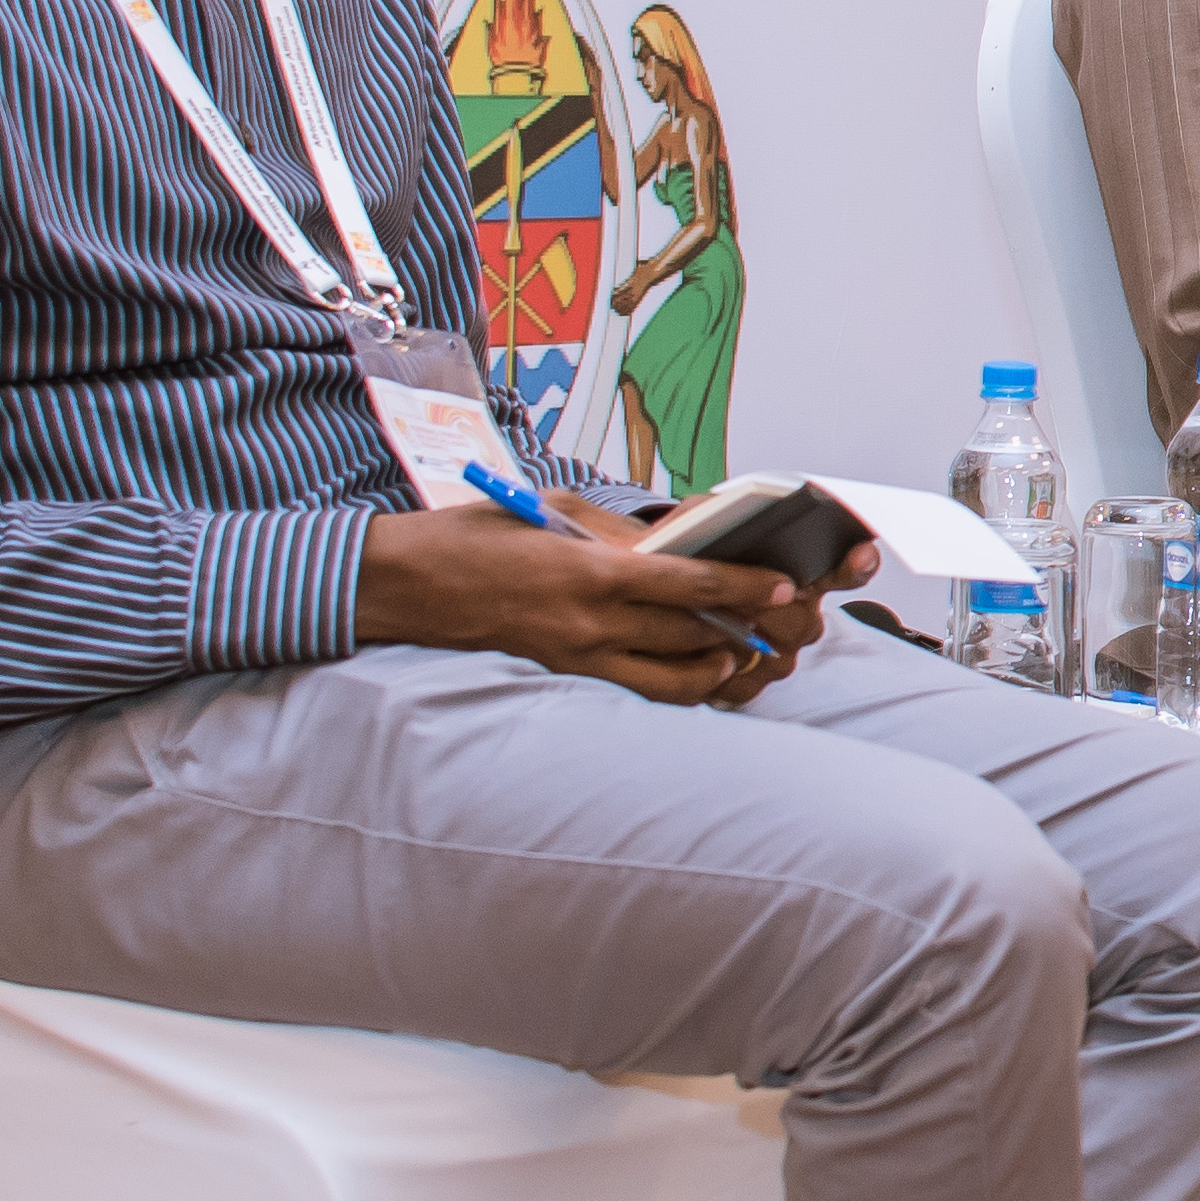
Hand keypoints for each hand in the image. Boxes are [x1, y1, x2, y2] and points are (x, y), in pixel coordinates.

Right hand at [356, 501, 827, 706]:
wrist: (410, 585)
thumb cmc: (479, 535)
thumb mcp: (554, 510)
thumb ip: (620, 534)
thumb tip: (675, 546)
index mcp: (593, 571)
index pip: (689, 586)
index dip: (743, 589)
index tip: (785, 587)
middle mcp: (592, 622)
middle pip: (692, 635)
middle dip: (748, 630)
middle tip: (789, 622)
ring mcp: (580, 657)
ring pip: (674, 676)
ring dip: (721, 666)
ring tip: (752, 651)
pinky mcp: (567, 675)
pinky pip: (639, 690)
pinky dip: (680, 685)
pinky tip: (703, 672)